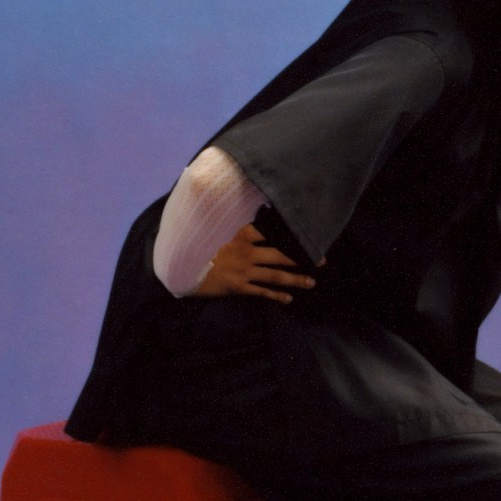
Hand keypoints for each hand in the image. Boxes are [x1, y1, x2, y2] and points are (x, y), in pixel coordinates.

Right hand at [189, 226, 321, 301]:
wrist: (178, 265)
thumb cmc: (193, 242)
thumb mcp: (209, 224)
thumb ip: (225, 215)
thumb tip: (233, 201)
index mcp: (240, 233)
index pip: (272, 231)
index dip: (291, 232)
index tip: (308, 233)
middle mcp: (246, 251)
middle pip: (281, 254)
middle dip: (302, 258)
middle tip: (322, 261)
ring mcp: (243, 270)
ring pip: (275, 275)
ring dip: (295, 279)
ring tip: (311, 283)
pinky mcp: (237, 286)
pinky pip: (261, 292)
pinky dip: (276, 296)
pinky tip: (288, 299)